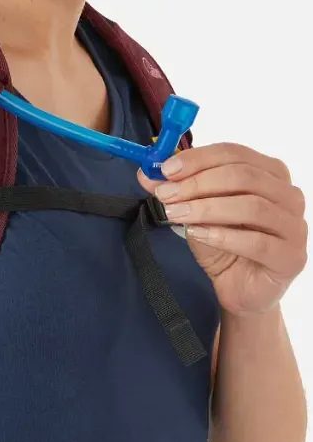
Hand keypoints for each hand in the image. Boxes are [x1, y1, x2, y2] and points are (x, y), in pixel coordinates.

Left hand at [137, 143, 307, 316]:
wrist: (238, 288)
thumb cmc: (223, 244)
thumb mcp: (195, 212)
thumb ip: (176, 189)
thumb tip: (147, 172)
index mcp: (270, 173)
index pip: (234, 153)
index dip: (198, 158)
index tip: (165, 169)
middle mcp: (289, 195)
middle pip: (244, 176)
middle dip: (198, 183)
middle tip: (166, 194)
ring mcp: (295, 226)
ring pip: (251, 206)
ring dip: (207, 208)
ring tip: (176, 214)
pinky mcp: (292, 257)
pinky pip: (258, 241)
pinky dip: (224, 235)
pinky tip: (199, 234)